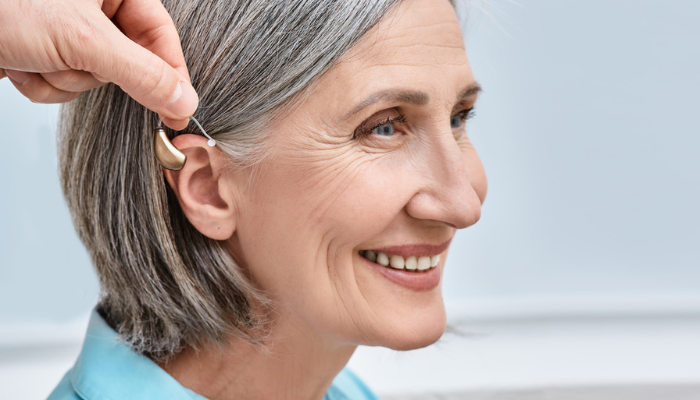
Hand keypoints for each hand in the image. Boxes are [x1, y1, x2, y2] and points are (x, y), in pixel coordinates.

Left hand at [0, 0, 197, 129]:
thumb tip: (183, 101)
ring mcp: (66, 29)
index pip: (161, 35)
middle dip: (92, 71)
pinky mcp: (43, 49)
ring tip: (34, 55)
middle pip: (125, 62)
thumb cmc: (3, 4)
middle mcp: (92, 5)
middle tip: (69, 58)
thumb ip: (142, 73)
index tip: (181, 112)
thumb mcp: (83, 40)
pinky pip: (62, 84)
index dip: (172, 75)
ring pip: (90, 78)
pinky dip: (41, 83)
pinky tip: (20, 62)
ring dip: (62, 78)